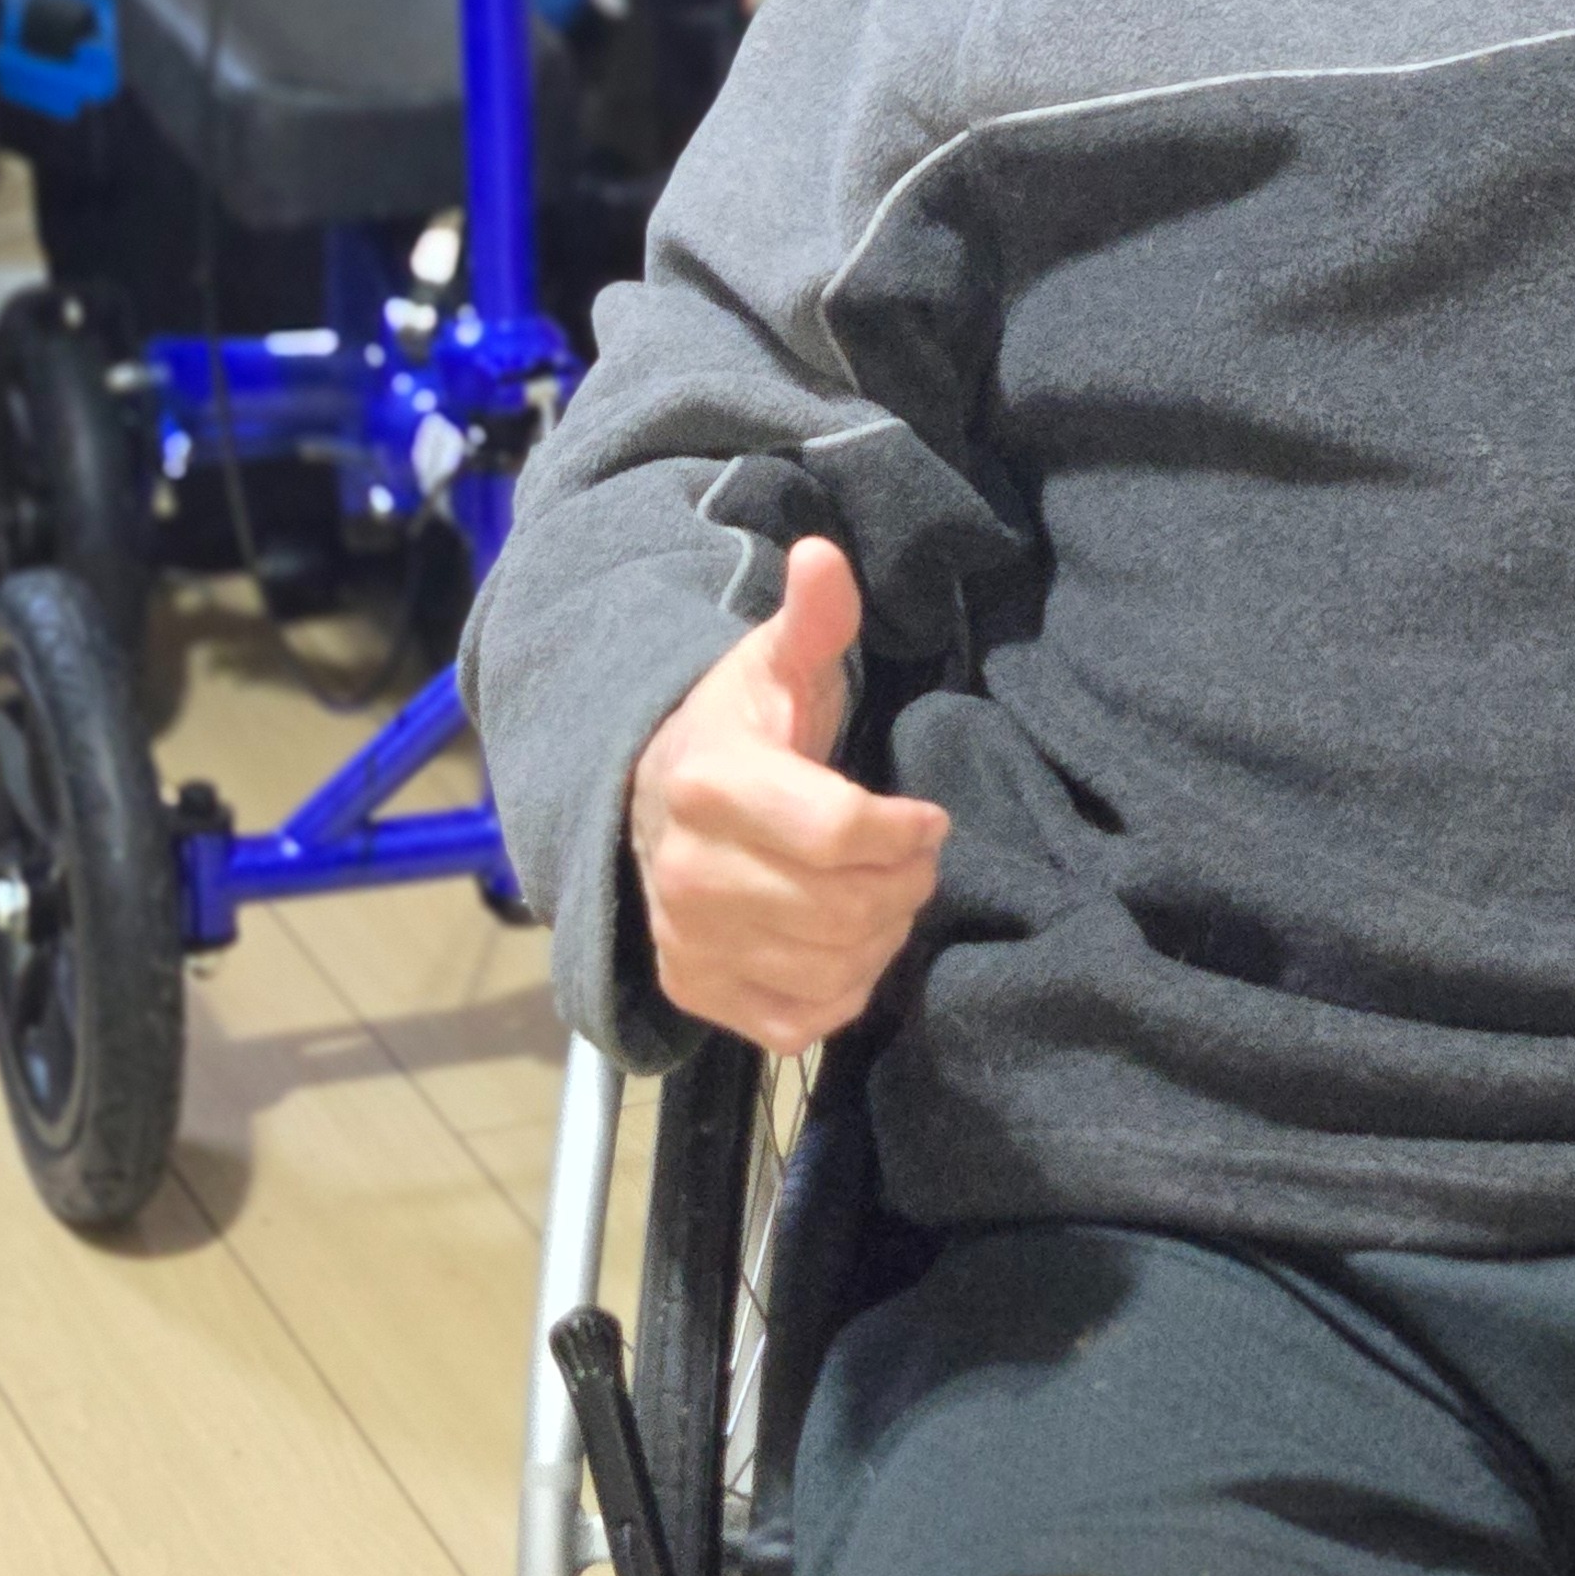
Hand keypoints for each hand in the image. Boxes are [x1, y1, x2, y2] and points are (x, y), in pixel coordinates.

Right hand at [629, 535, 949, 1054]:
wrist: (647, 804)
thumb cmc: (736, 728)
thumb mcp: (775, 664)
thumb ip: (813, 618)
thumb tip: (823, 555)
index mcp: (709, 784)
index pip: (839, 832)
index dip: (905, 830)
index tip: (927, 818)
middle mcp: (689, 874)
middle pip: (844, 906)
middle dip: (904, 881)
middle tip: (915, 856)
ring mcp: (689, 943)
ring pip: (831, 966)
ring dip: (882, 932)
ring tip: (887, 892)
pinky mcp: (697, 994)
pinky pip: (802, 1020)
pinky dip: (845, 989)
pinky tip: (849, 941)